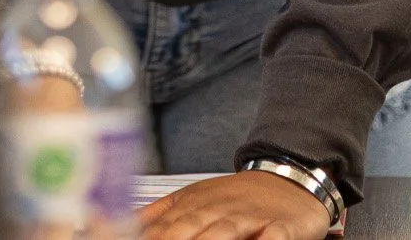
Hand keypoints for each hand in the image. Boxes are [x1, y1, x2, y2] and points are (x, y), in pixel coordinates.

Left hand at [136, 170, 333, 239]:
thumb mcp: (194, 199)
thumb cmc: (238, 197)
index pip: (163, 225)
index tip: (122, 238)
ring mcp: (249, 217)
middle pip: (189, 228)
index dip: (146, 237)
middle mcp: (218, 209)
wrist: (288, 176)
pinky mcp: (281, 226)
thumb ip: (158, 215)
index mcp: (194, 204)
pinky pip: (274, 236)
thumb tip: (123, 225)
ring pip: (225, 230)